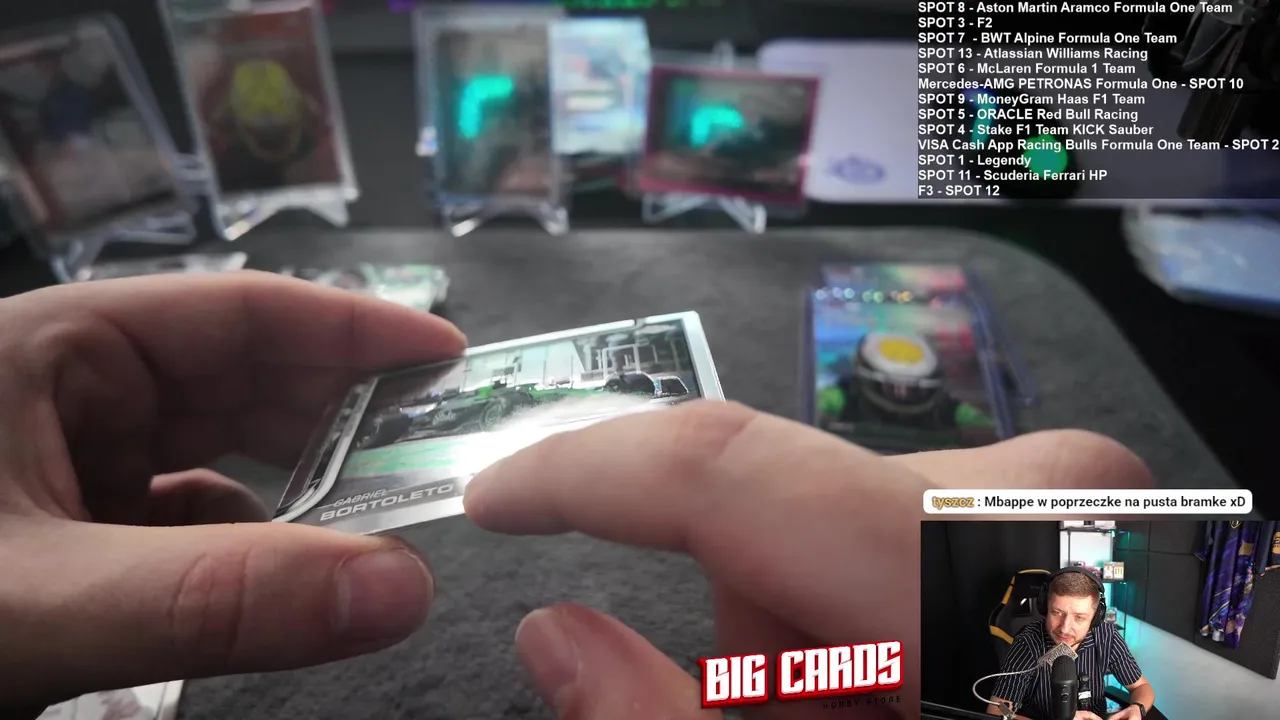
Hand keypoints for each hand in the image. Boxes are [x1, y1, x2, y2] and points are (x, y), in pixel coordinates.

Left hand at [0, 273, 465, 713]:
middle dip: (341, 420)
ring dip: (299, 491)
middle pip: (241, 383)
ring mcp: (66, 465)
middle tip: (441, 458)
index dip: (353, 329)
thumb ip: (217, 595)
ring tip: (377, 525)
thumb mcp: (48, 599)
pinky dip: (245, 548)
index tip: (452, 362)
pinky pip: (184, 525)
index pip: (237, 312)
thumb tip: (406, 588)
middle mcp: (68, 392)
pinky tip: (278, 580)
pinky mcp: (69, 536)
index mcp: (55, 350)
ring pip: (218, 457)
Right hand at [464, 401, 1152, 718]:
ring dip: (823, 639)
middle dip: (750, 638)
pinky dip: (888, 620)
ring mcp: (1076, 491)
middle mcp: (1038, 490)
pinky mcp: (1085, 503)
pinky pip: (914, 530)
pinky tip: (932, 692)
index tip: (492, 496)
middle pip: (784, 523)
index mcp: (980, 567)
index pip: (726, 468)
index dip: (583, 475)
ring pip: (841, 528)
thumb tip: (553, 636)